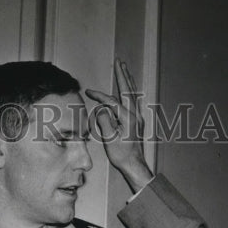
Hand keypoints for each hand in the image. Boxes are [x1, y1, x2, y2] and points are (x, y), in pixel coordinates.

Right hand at [86, 58, 153, 192]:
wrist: (134, 165)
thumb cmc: (122, 155)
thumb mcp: (109, 139)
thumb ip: (104, 121)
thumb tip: (101, 109)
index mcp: (128, 118)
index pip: (111, 101)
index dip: (99, 96)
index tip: (88, 92)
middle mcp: (135, 115)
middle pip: (128, 90)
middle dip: (122, 74)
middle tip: (119, 61)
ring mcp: (138, 117)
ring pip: (134, 93)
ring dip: (128, 80)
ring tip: (125, 69)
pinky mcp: (138, 121)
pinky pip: (135, 100)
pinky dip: (131, 90)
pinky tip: (130, 88)